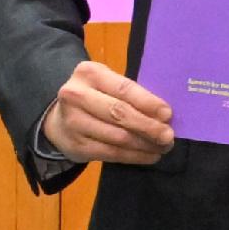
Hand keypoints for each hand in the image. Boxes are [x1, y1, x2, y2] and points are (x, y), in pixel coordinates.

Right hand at [42, 57, 174, 167]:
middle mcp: (76, 96)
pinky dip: (134, 156)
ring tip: (163, 147)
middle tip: (168, 136)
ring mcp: (73, 122)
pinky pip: (111, 153)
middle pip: (119, 113)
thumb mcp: (108, 84)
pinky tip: (149, 155)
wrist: (60, 119)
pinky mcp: (76, 146)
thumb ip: (131, 94)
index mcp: (89, 73)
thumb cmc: (96, 97)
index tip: (168, 114)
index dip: (148, 103)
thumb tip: (165, 115)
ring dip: (145, 144)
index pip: (124, 89)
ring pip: (117, 137)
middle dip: (148, 126)